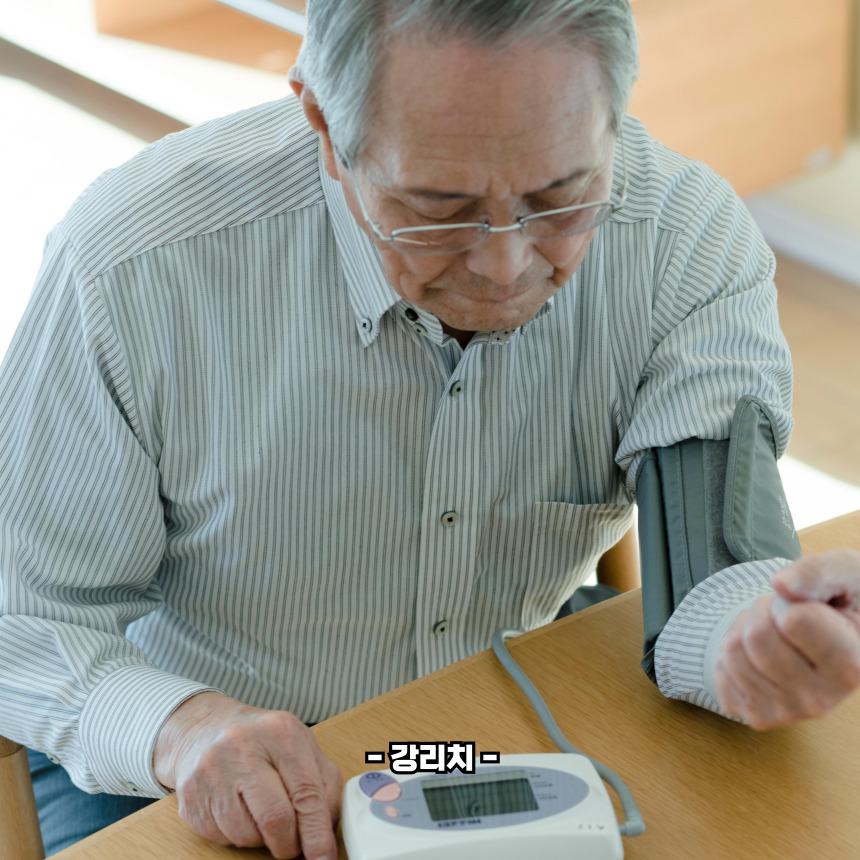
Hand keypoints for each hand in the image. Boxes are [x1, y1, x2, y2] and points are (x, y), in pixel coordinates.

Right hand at [153, 692, 340, 858]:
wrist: (205, 728)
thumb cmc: (261, 740)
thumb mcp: (300, 745)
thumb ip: (323, 782)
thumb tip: (327, 830)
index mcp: (279, 732)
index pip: (306, 793)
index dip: (317, 834)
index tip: (324, 858)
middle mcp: (242, 747)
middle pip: (276, 819)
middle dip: (290, 844)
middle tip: (294, 845)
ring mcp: (211, 772)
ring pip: (247, 835)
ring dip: (262, 837)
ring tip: (261, 811)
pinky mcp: (190, 797)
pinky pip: (222, 837)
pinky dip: (237, 833)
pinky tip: (238, 809)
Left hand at [713, 549, 859, 729]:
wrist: (826, 636)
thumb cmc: (839, 601)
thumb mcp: (844, 573)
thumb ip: (818, 573)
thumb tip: (782, 585)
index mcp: (852, 666)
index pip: (793, 620)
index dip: (789, 601)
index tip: (807, 607)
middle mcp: (822, 700)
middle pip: (757, 637)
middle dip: (762, 612)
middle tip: (782, 615)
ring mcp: (787, 713)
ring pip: (733, 651)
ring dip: (745, 629)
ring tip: (773, 632)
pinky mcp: (756, 715)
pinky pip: (720, 669)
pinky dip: (732, 650)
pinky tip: (759, 654)